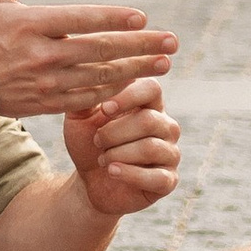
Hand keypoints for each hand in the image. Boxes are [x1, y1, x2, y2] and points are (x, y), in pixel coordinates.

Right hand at [0, 0, 175, 122]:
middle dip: (140, 46)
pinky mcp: (50, 103)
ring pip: (101, 76)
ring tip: (163, 63)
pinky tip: (135, 81)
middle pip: (100, 49)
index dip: (113, 19)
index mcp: (32, 24)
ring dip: (136, 69)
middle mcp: (42, 54)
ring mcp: (48, 82)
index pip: (81, 19)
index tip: (142, 18)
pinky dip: (114, 90)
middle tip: (171, 42)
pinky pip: (90, 97)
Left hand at [62, 77, 182, 220]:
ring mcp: (170, 153)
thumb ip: (86, 95)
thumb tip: (92, 70)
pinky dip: (129, 174)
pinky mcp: (168, 180)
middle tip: (97, 141)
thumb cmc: (88, 142)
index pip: (152, 88)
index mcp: (149, 104)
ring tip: (103, 159)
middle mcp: (165, 125)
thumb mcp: (80, 117)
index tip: (104, 109)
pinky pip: (157, 177)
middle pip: (149, 120)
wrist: (88, 180)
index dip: (128, 97)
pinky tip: (112, 171)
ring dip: (118, 153)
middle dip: (115, 132)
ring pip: (151, 147)